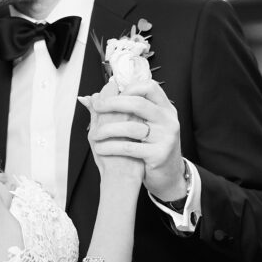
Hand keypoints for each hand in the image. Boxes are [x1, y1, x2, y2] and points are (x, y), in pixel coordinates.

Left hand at [88, 78, 185, 200]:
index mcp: (166, 109)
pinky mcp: (159, 155)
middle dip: (113, 103)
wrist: (169, 174)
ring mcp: (165, 137)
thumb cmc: (152, 146)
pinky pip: (130, 147)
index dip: (128, 88)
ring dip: (108, 130)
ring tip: (95, 134)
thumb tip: (92, 96)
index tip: (111, 94)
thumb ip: (125, 108)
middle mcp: (168, 120)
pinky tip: (101, 148)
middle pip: (139, 103)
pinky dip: (111, 147)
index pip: (149, 87)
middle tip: (97, 107)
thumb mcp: (145, 123)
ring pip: (132, 128)